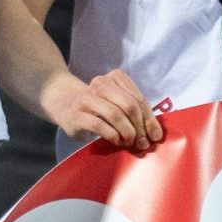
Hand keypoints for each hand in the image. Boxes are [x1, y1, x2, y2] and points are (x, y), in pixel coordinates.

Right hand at [42, 68, 159, 150]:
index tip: (156, 135)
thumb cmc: (99, 107)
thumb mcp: (117, 102)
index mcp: (115, 78)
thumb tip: (155, 132)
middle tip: (143, 143)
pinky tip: (116, 141)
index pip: (138, 99)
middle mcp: (100, 84)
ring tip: (130, 142)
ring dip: (127, 132)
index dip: (150, 119)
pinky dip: (112, 135)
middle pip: (129, 105)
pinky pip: (99, 125)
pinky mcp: (76, 114)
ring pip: (115, 114)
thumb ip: (135, 110)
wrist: (65, 105)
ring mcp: (86, 98)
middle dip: (140, 127)